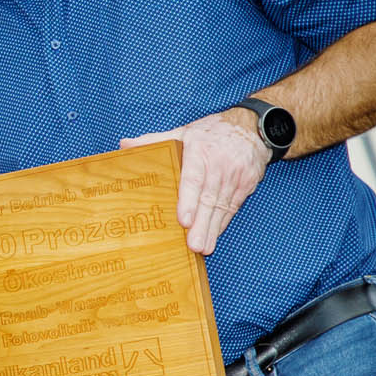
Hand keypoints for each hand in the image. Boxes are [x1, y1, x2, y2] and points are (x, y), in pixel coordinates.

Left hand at [121, 111, 269, 255]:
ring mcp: (236, 175)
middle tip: (194, 245)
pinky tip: (214, 235)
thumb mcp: (183, 132)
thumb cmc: (211, 132)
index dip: (189, 201)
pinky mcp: (246, 184)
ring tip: (204, 248)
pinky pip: (233, 206)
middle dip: (202, 224)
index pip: (193, 179)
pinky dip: (223, 222)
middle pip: (209, 198)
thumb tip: (125, 145)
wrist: (250, 128)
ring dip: (213, 228)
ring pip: (222, 206)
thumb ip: (154, 140)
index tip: (184, 220)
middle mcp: (220, 164)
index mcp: (200, 150)